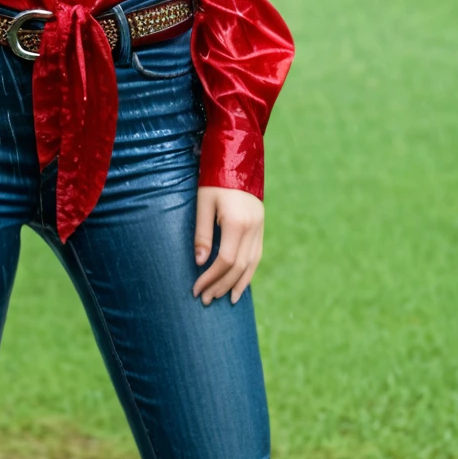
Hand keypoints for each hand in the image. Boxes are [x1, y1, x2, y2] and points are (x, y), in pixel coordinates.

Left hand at [192, 187, 263, 305]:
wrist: (237, 159)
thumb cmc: (214, 180)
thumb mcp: (203, 203)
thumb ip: (202, 234)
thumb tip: (199, 262)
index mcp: (236, 222)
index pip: (224, 260)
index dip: (210, 277)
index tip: (196, 288)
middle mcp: (252, 228)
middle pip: (238, 267)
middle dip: (221, 285)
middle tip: (206, 299)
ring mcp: (259, 227)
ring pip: (251, 264)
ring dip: (237, 284)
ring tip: (224, 299)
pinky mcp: (261, 226)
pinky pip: (257, 255)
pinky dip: (249, 272)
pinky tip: (240, 283)